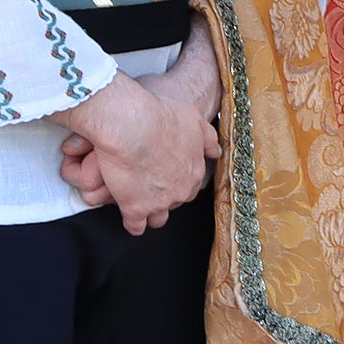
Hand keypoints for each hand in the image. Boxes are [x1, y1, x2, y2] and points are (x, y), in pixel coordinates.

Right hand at [52, 71, 218, 234]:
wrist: (131, 124)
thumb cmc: (160, 117)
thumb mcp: (193, 119)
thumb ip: (207, 138)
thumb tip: (216, 152)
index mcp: (194, 171)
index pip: (189, 186)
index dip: (176, 180)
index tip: (166, 174)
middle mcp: (180, 191)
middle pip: (175, 202)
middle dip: (164, 196)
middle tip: (150, 185)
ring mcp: (159, 203)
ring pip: (157, 219)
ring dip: (150, 213)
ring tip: (139, 202)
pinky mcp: (135, 209)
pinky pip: (135, 226)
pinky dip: (131, 222)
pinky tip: (127, 214)